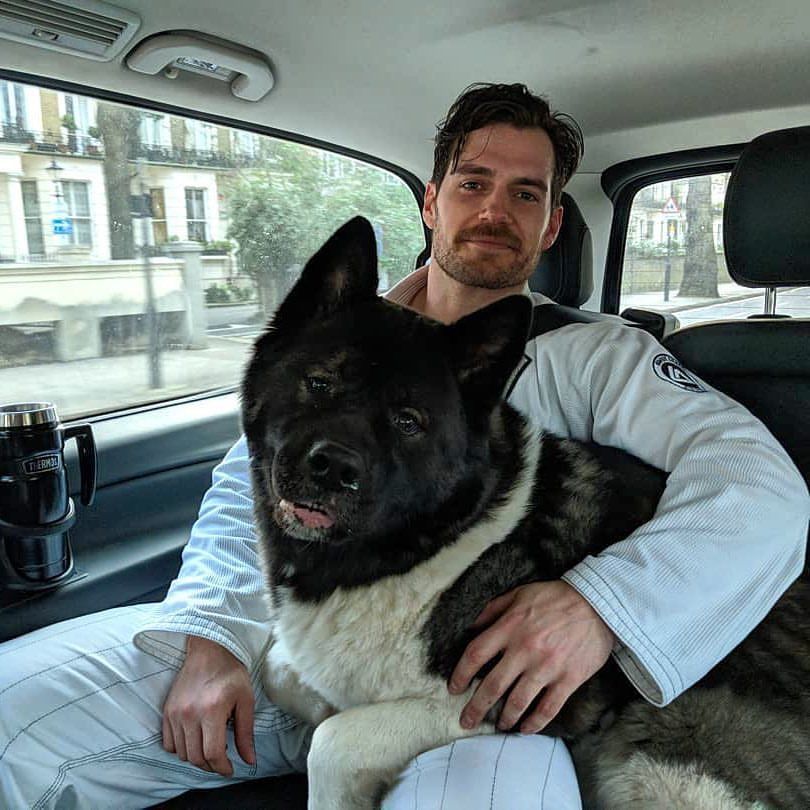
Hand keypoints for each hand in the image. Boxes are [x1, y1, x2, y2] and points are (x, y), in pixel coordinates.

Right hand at [162, 635, 255, 775]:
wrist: (209, 650)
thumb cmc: (230, 673)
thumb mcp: (246, 700)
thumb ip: (246, 733)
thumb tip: (249, 760)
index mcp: (212, 711)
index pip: (213, 754)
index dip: (222, 768)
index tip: (230, 769)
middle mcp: (190, 714)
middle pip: (196, 757)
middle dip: (211, 765)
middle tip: (222, 760)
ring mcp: (175, 713)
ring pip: (181, 753)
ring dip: (196, 758)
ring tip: (210, 748)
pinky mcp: (167, 711)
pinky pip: (168, 743)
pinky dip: (180, 749)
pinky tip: (194, 740)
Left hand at [448, 580, 613, 733]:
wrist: (598, 603)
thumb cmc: (555, 597)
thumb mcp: (519, 594)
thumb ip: (493, 610)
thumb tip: (471, 627)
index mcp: (510, 627)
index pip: (476, 654)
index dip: (461, 674)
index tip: (454, 688)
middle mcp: (524, 649)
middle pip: (492, 685)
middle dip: (476, 707)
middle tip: (466, 720)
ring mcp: (547, 666)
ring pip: (518, 701)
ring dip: (504, 717)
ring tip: (498, 725)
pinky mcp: (568, 679)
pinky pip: (548, 708)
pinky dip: (535, 723)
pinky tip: (525, 730)